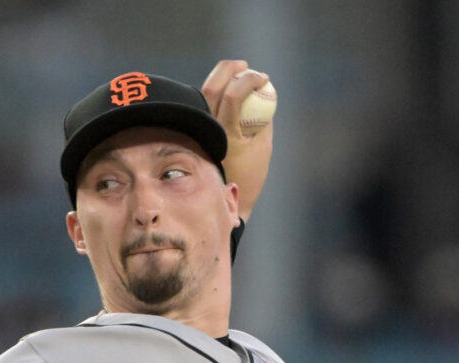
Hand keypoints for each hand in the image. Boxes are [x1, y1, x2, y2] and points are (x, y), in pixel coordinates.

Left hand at [201, 59, 273, 220]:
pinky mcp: (194, 132)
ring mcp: (197, 131)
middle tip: (244, 66)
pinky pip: (203, 106)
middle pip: (212, 88)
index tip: (263, 77)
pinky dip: (216, 94)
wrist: (226, 200)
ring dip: (220, 79)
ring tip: (238, 75)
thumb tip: (265, 94)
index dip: (249, 81)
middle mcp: (207, 130)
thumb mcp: (263, 148)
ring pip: (204, 94)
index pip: (234, 96)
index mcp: (226, 134)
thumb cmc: (249, 176)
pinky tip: (228, 93)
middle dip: (228, 69)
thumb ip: (264, 121)